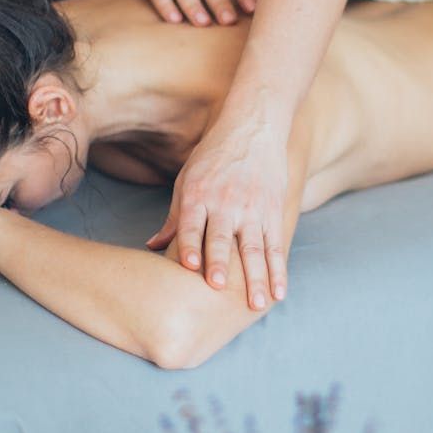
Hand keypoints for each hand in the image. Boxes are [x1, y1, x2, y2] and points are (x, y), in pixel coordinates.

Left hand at [145, 114, 288, 309]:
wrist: (253, 127)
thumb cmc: (213, 157)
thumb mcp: (187, 180)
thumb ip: (175, 218)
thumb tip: (153, 247)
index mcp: (198, 195)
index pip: (193, 224)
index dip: (191, 244)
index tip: (190, 265)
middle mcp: (225, 202)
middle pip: (223, 237)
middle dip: (220, 261)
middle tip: (219, 286)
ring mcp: (252, 208)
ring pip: (254, 248)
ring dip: (257, 278)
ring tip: (257, 304)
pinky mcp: (273, 211)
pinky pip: (276, 244)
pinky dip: (278, 270)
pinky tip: (280, 291)